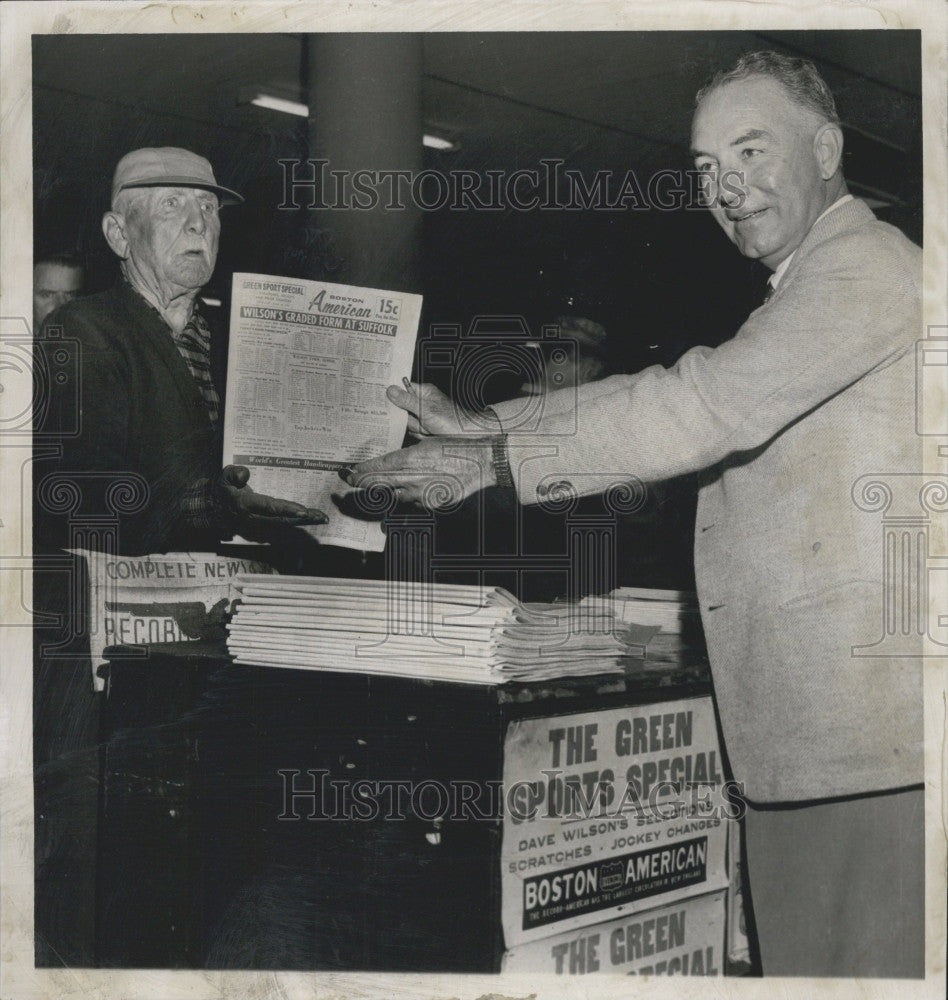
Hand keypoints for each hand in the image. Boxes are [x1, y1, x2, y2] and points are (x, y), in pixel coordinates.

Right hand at [218, 466, 327, 527]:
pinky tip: (313, 519)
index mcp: (245, 505)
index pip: (269, 508)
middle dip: (303, 519)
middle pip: (283, 520)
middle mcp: (255, 518)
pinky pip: (284, 525)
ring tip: (322, 518)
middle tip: (321, 517)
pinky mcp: (264, 526)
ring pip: (286, 524)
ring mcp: (259, 525)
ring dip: (305, 522)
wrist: (214, 508)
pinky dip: (298, 522)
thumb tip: (245, 474)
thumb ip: (232, 473)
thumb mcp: (223, 477)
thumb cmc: (223, 489)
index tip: (303, 511)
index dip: (287, 510)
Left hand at [346, 437, 494, 507]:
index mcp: (410, 460)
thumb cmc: (456, 447)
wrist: (481, 461)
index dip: (361, 472)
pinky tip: (406, 493)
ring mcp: (422, 495)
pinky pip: (413, 503)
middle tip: (350, 480)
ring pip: (394, 496)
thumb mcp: (427, 443)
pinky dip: (408, 498)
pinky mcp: (432, 504)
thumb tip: (389, 462)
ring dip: (385, 492)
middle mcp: (413, 479)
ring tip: (375, 489)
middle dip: (363, 483)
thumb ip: (406, 456)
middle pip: (379, 485)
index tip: (349, 473)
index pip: (377, 468)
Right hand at [388, 381, 500, 437]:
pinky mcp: (424, 428)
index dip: (394, 395)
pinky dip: (421, 435)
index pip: (402, 389)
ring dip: (418, 428)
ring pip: (408, 423)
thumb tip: (390, 390)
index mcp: (424, 392)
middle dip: (411, 418)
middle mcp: (422, 403)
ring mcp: (423, 416)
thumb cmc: (451, 420)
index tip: (383, 397)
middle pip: (402, 409)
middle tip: (421, 420)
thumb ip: (406, 400)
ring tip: (430, 428)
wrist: (464, 437)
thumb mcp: (425, 409)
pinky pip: (413, 432)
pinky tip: (431, 433)